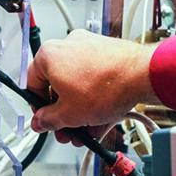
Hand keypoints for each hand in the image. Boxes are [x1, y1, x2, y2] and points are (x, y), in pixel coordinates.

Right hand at [26, 30, 156, 144]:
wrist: (144, 76)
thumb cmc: (107, 86)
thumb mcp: (68, 114)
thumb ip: (48, 120)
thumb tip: (41, 122)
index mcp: (48, 55)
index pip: (32, 85)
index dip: (38, 109)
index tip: (45, 121)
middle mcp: (67, 46)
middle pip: (56, 86)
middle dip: (62, 114)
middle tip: (66, 129)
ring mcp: (89, 48)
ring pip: (77, 85)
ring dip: (79, 110)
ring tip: (86, 129)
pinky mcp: (107, 53)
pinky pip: (94, 80)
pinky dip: (95, 99)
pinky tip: (100, 119)